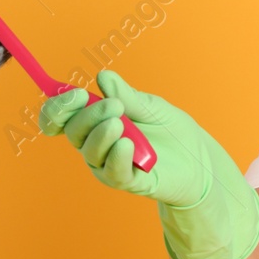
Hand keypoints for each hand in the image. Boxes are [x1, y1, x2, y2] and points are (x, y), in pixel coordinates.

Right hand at [37, 69, 212, 207]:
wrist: (199, 159)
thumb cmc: (171, 131)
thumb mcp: (150, 106)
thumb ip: (126, 96)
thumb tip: (103, 76)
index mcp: (95, 122)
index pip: (61, 117)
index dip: (59, 107)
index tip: (76, 94)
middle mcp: (96, 144)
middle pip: (73, 131)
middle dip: (88, 115)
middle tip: (114, 105)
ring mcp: (109, 164)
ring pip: (90, 152)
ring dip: (101, 135)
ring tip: (120, 124)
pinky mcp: (128, 181)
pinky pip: (113, 172)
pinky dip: (116, 157)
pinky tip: (126, 145)